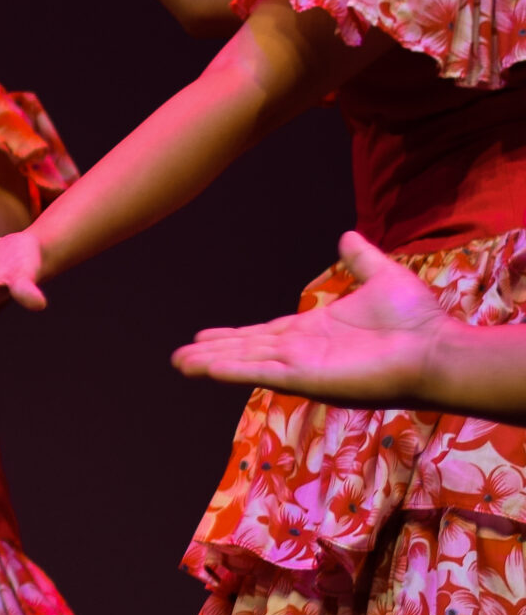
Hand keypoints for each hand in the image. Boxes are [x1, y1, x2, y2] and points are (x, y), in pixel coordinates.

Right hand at [171, 231, 442, 407]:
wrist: (435, 348)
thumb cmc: (416, 320)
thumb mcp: (383, 277)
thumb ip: (361, 259)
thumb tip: (347, 235)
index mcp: (314, 330)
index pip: (263, 334)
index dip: (232, 335)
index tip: (203, 337)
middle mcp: (302, 351)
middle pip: (246, 349)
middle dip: (212, 351)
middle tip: (178, 357)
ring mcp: (302, 367)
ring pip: (245, 361)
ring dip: (212, 362)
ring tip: (180, 364)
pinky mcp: (306, 379)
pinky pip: (261, 373)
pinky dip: (232, 371)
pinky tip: (206, 369)